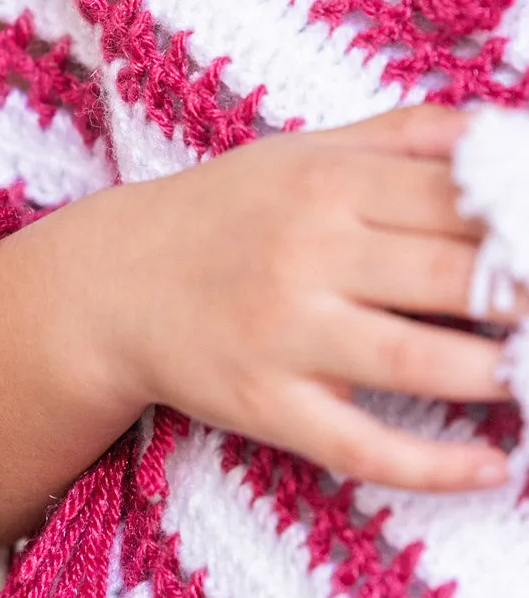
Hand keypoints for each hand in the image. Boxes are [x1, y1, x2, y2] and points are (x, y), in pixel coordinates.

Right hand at [100, 105, 516, 491]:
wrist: (109, 286)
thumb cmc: (216, 217)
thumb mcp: (299, 154)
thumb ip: (402, 137)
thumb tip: (507, 129)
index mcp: (328, 185)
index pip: (467, 202)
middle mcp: (308, 257)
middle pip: (463, 280)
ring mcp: (283, 337)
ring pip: (423, 364)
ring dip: (506, 374)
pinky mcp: (262, 405)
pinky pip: (359, 446)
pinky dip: (431, 466)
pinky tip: (490, 467)